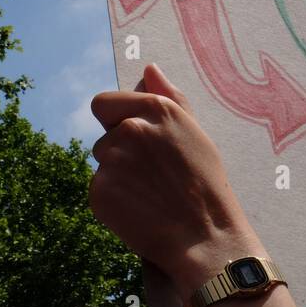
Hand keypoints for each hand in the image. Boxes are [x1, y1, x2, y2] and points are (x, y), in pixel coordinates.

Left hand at [89, 64, 263, 296]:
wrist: (205, 237)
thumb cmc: (206, 185)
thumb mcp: (196, 133)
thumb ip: (171, 97)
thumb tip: (149, 69)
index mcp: (156, 109)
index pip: (104, 103)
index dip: (117, 120)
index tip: (138, 142)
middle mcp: (130, 129)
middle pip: (104, 136)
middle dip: (121, 151)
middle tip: (153, 176)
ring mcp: (111, 161)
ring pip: (102, 163)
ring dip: (118, 175)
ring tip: (150, 194)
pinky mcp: (99, 191)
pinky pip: (99, 189)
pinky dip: (114, 200)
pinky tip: (140, 210)